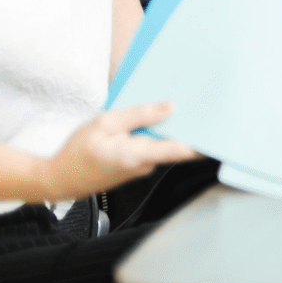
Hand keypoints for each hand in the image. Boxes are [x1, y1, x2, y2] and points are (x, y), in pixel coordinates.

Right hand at [37, 103, 199, 201]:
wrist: (58, 180)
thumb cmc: (76, 153)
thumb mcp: (104, 124)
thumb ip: (139, 115)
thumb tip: (170, 107)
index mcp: (138, 155)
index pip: (181, 150)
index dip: (204, 143)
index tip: (223, 133)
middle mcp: (146, 165)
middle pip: (175, 144)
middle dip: (187, 125)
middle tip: (200, 102)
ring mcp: (142, 167)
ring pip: (162, 144)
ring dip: (167, 127)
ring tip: (175, 103)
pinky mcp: (136, 166)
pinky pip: (152, 148)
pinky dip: (154, 134)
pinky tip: (152, 118)